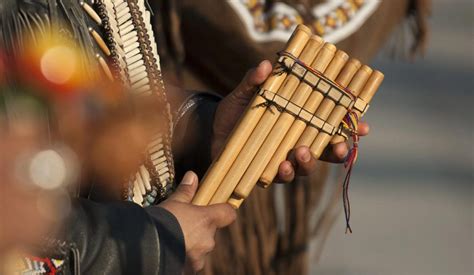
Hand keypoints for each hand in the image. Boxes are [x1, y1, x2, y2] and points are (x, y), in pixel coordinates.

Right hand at [159, 172, 236, 272]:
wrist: (146, 248)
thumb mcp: (172, 203)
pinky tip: (170, 252)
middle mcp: (208, 240)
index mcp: (207, 220)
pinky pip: (191, 262)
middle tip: (182, 226)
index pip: (229, 214)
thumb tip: (192, 175)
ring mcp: (200, 257)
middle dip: (200, 229)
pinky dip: (184, 258)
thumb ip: (185, 191)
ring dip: (192, 244)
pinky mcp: (190, 270)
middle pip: (210, 232)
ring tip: (173, 240)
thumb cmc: (161, 221)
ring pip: (201, 248)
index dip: (224, 211)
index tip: (217, 209)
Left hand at [212, 60, 370, 182]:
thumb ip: (254, 80)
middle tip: (339, 148)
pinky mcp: (266, 173)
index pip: (330, 125)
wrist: (210, 133)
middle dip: (337, 152)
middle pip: (325, 151)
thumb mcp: (244, 92)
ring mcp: (282, 159)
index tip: (365, 127)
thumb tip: (265, 65)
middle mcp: (295, 142)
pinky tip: (282, 166)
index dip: (349, 128)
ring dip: (308, 162)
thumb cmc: (234, 111)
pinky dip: (284, 173)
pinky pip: (281, 178)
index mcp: (298, 122)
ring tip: (301, 152)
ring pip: (306, 167)